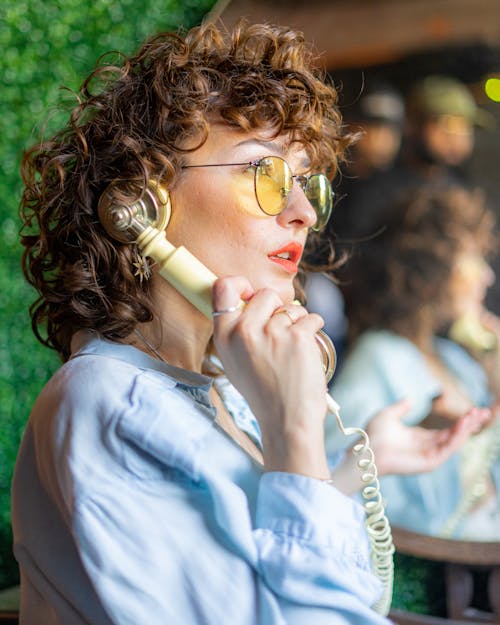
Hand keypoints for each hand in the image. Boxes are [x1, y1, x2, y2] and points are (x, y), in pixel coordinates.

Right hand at [212, 276, 329, 478]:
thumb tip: (249, 300)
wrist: (287, 421)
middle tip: (280, 335)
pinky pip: (312, 318)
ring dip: (298, 324)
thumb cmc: (264, 393)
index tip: (252, 294)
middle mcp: (244, 331)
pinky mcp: (298, 336)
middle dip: (278, 309)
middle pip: (265, 294)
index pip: (223, 288)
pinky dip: (314, 329)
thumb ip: (236, 331)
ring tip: (292, 352)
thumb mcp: (234, 362)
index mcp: (224, 336)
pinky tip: (307, 350)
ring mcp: (272, 333)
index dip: (240, 284)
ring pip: (292, 308)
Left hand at [365, 400, 491, 476]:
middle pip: (455, 435)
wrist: (365, 450)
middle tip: (486, 412)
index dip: (462, 421)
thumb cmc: (372, 435)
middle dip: (471, 424)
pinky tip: (464, 426)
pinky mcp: (428, 463)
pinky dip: (457, 438)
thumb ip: (401, 408)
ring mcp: (429, 456)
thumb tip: (410, 399)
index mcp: (420, 438)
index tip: (475, 409)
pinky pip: (447, 449)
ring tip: (477, 415)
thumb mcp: (388, 415)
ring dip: (467, 429)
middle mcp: (427, 447)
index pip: (447, 430)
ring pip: (454, 442)